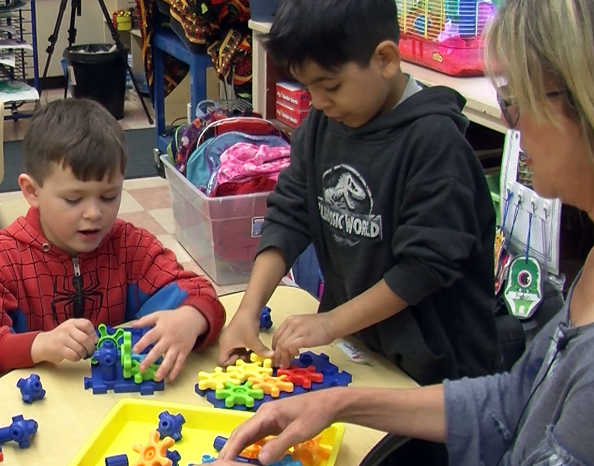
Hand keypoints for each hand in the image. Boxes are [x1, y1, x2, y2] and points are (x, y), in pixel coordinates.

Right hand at [31, 318, 97, 363]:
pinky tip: (75, 357)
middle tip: (91, 351)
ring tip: (82, 354)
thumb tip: (96, 340)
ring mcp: (62, 338)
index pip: (87, 324)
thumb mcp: (71, 329)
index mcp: (72, 322)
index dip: (93, 334)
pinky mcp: (59, 349)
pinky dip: (77, 358)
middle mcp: (67, 328)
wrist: (42, 344)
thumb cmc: (61, 337)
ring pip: (80, 348)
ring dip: (84, 354)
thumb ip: (83, 332)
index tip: (95, 341)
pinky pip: (73, 355)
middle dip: (91, 347)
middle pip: (85, 338)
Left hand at [131, 306, 207, 381]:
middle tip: (142, 369)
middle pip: (158, 350)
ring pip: (169, 359)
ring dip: (163, 369)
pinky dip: (176, 371)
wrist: (192, 319)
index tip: (135, 350)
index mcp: (161, 329)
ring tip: (156, 378)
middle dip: (149, 360)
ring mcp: (177, 346)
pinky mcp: (184, 351)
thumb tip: (132, 325)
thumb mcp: (159, 315)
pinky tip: (170, 379)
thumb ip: (145, 320)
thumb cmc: (173, 317)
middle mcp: (168, 339)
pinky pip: (180, 362)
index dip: (142, 343)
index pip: (150, 337)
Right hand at [217, 390, 338, 464]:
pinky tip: (248, 457)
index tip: (222, 462)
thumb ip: (279, 445)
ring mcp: (268, 418)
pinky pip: (258, 436)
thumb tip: (259, 461)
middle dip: (230, 449)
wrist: (329, 403)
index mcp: (266, 413)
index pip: (242, 432)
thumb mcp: (298, 432)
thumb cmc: (315, 414)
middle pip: (241, 433)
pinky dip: (250, 447)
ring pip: (248, 435)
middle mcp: (263, 414)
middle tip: (222, 465)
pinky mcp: (274, 423)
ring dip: (239, 448)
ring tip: (231, 463)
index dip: (230, 448)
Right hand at [218, 311, 272, 366]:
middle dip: (239, 361)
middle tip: (249, 360)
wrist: (250, 309)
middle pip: (229, 359)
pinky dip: (246, 351)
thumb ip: (261, 352)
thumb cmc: (246, 323)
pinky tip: (254, 350)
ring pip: (235, 354)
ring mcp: (231, 340)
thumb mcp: (254, 341)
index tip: (242, 362)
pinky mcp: (237, 337)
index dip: (232, 364)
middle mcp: (225, 344)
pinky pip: (239, 348)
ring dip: (243, 356)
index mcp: (224, 346)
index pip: (222, 362)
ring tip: (252, 355)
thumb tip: (270, 358)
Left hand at [272, 313, 335, 367]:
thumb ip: (293, 334)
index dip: (274, 347)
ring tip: (285, 364)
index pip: (276, 335)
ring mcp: (297, 330)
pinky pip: (291, 347)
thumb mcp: (302, 325)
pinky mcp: (304, 337)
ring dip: (283, 357)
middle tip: (278, 363)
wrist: (332, 323)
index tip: (276, 355)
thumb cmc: (320, 326)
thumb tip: (287, 348)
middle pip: (278, 341)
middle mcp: (291, 323)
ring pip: (283, 346)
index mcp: (290, 320)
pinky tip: (295, 356)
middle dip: (277, 355)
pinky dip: (290, 354)